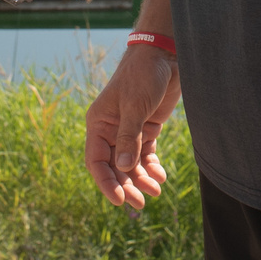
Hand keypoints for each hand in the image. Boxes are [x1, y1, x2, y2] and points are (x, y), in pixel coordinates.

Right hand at [85, 44, 179, 210]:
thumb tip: (122, 169)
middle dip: (126, 185)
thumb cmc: (143, 76)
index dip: (106, 182)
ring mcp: (129, 131)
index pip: (96, 161)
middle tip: (140, 203)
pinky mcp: (146, 128)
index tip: (118, 200)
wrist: (164, 56)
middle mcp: (110, 130)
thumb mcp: (135, 106)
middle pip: (114, 167)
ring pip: (131, 164)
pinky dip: (151, 167)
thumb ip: (129, 138)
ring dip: (141, 179)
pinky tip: (160, 177)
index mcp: (98, 124)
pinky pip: (145, 155)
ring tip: (155, 192)